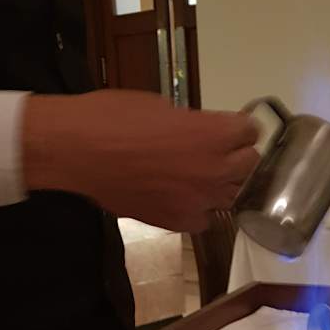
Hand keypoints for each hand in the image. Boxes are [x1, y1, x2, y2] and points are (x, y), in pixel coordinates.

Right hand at [23, 90, 258, 231]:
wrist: (78, 151)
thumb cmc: (114, 117)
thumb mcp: (162, 106)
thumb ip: (193, 123)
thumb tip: (201, 134)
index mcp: (215, 133)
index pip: (251, 132)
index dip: (238, 129)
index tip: (229, 129)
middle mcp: (217, 170)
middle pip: (249, 165)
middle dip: (235, 155)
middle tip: (215, 152)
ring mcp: (200, 201)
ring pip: (231, 195)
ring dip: (221, 184)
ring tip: (199, 177)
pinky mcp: (179, 223)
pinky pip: (204, 219)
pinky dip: (197, 210)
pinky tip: (182, 199)